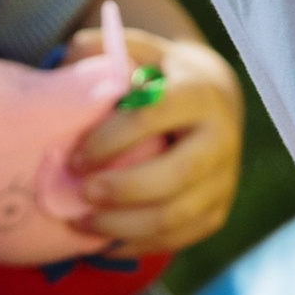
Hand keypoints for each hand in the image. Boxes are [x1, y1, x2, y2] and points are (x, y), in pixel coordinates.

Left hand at [70, 29, 243, 255]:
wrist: (212, 99)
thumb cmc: (160, 74)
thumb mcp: (139, 50)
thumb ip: (104, 49)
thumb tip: (71, 56)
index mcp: (200, 93)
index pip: (154, 117)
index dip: (111, 139)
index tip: (76, 154)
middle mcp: (221, 138)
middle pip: (175, 175)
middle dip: (122, 189)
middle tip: (81, 193)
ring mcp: (223, 180)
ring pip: (175, 216)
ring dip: (122, 225)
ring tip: (81, 222)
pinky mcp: (216, 212)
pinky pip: (176, 239)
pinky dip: (135, 245)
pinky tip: (102, 240)